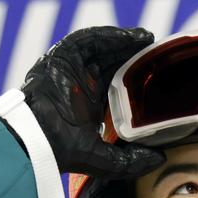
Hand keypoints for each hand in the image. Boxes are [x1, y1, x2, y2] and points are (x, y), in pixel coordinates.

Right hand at [21, 26, 164, 177]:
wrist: (36, 140)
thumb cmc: (63, 152)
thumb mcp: (107, 161)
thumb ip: (133, 161)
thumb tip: (161, 159)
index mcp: (89, 105)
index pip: (117, 83)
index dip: (137, 75)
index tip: (158, 71)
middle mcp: (80, 85)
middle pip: (111, 62)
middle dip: (133, 54)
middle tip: (157, 51)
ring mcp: (69, 69)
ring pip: (100, 48)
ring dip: (124, 42)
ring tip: (146, 39)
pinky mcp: (59, 57)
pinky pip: (87, 40)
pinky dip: (108, 36)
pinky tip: (129, 37)